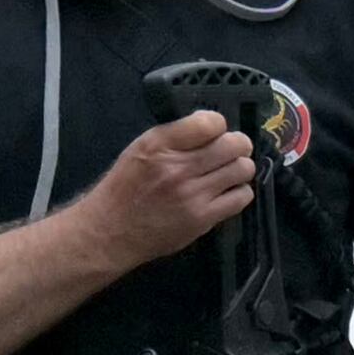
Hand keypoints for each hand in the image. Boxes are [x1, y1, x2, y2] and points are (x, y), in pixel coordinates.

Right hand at [77, 107, 256, 272]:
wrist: (111, 231)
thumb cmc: (125, 187)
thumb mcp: (141, 148)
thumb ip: (175, 135)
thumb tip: (212, 128)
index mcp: (160, 144)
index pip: (210, 122)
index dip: (218, 125)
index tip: (215, 133)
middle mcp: (178, 168)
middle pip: (234, 145)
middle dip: (238, 145)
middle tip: (230, 151)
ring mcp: (193, 194)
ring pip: (243, 170)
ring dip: (239, 168)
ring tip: (227, 172)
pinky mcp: (203, 218)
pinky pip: (241, 197)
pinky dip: (239, 192)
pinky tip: (226, 192)